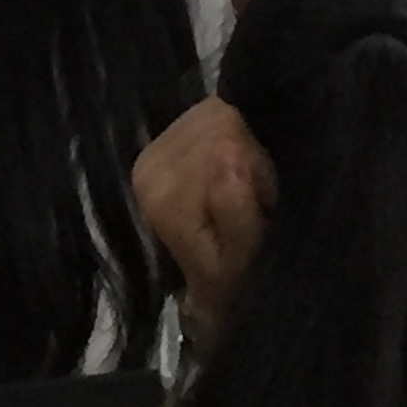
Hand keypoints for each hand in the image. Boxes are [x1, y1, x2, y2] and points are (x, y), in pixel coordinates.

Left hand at [130, 98, 273, 344]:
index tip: (258, 209)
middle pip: (219, 119)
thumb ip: (236, 212)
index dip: (257, 169)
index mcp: (160, 189)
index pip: (226, 136)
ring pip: (217, 112)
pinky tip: (233, 172)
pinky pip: (212, 113)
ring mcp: (153, 148)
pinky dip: (234, 138)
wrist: (216, 294)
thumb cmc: (235, 282)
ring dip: (243, 150)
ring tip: (243, 191)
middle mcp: (148, 162)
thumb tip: (230, 154)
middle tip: (253, 202)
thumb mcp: (244, 260)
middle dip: (249, 159)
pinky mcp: (167, 140)